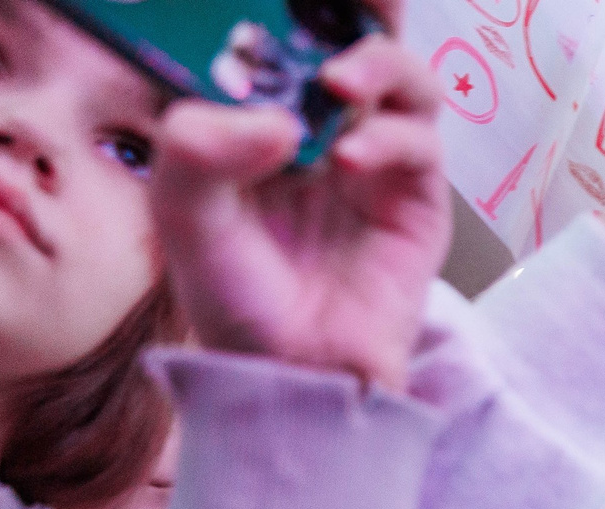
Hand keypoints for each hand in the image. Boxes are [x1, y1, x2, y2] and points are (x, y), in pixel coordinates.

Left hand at [152, 21, 449, 391]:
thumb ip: (198, 150)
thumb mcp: (182, 216)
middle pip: (354, 36)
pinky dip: (391, 138)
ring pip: (402, 76)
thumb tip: (281, 117)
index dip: (285, 7)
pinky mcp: (417, 197)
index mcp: (258, 114)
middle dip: (358, 8)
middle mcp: (320, 124)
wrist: (294, 375)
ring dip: (377, 63)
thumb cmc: (235, 296)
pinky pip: (421, 142)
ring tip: (340, 83)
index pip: (279, 35)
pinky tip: (350, 160)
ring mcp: (374, 158)